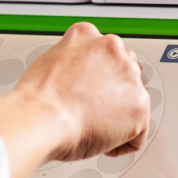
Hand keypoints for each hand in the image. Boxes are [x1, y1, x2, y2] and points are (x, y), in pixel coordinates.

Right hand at [13, 22, 149, 161]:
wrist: (42, 117)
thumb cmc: (38, 99)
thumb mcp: (49, 61)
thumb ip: (71, 62)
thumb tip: (75, 77)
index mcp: (86, 34)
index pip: (103, 51)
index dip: (95, 75)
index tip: (88, 88)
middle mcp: (111, 48)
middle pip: (124, 71)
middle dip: (113, 91)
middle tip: (91, 110)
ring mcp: (128, 75)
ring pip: (133, 100)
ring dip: (118, 116)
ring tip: (93, 126)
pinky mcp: (139, 104)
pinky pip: (138, 133)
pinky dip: (121, 143)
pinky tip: (101, 142)